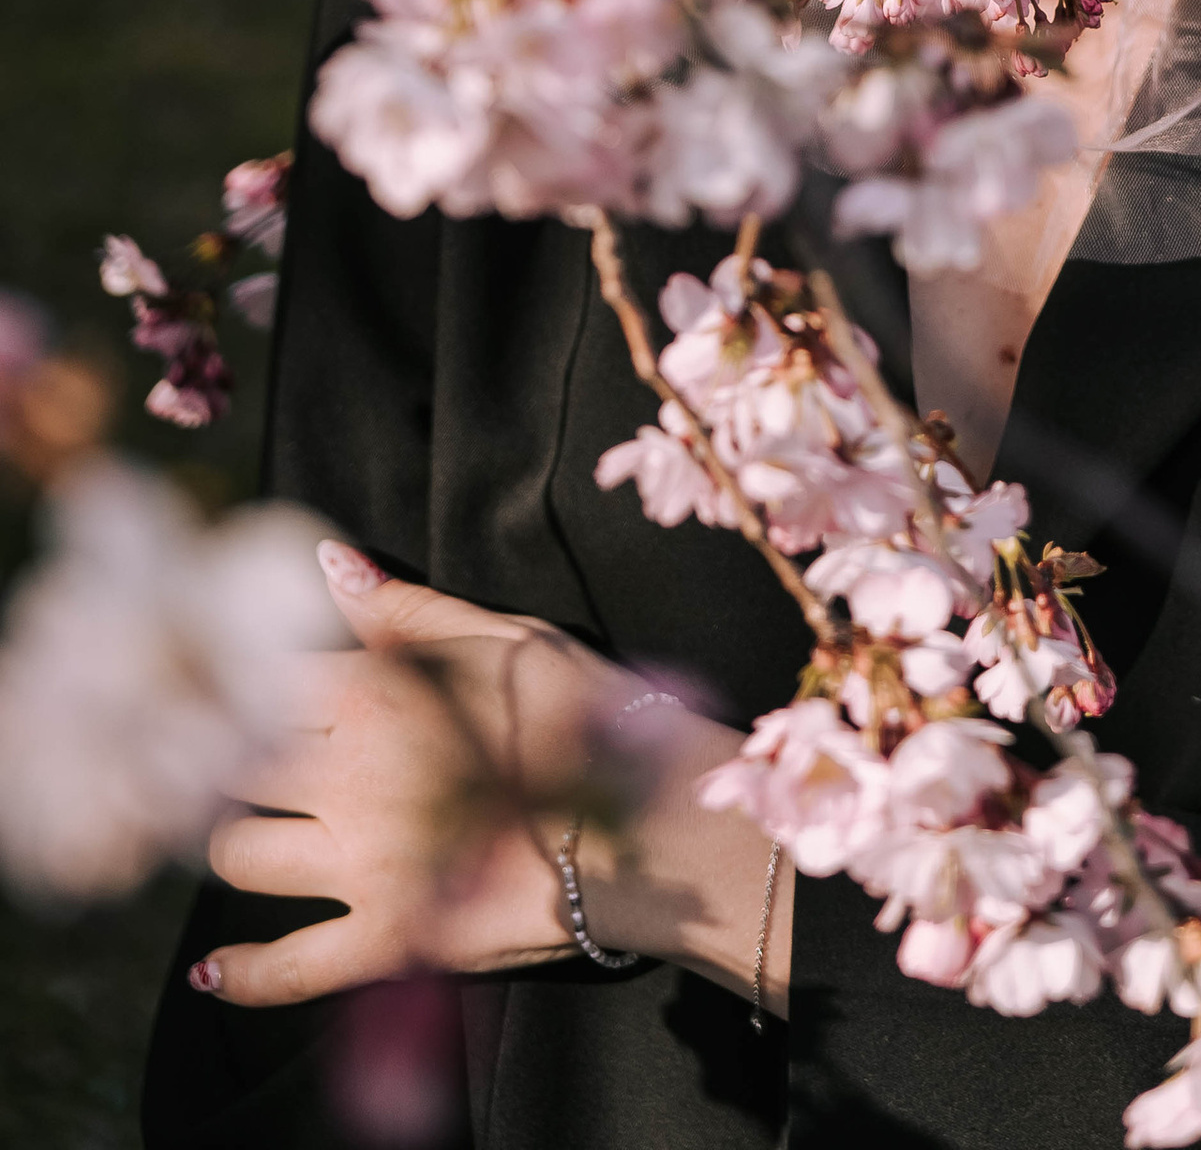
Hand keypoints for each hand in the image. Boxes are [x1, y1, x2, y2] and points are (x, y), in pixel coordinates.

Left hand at [193, 543, 790, 1017]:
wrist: (650, 827)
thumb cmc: (586, 713)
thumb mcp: (502, 638)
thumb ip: (403, 608)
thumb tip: (326, 560)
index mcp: (377, 692)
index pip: (262, 677)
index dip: (242, 680)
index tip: (243, 687)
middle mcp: (351, 777)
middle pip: (231, 764)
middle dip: (227, 758)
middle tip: (240, 761)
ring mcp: (362, 866)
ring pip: (239, 857)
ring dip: (237, 844)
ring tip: (254, 835)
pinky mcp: (384, 942)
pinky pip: (284, 970)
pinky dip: (240, 975)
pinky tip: (215, 970)